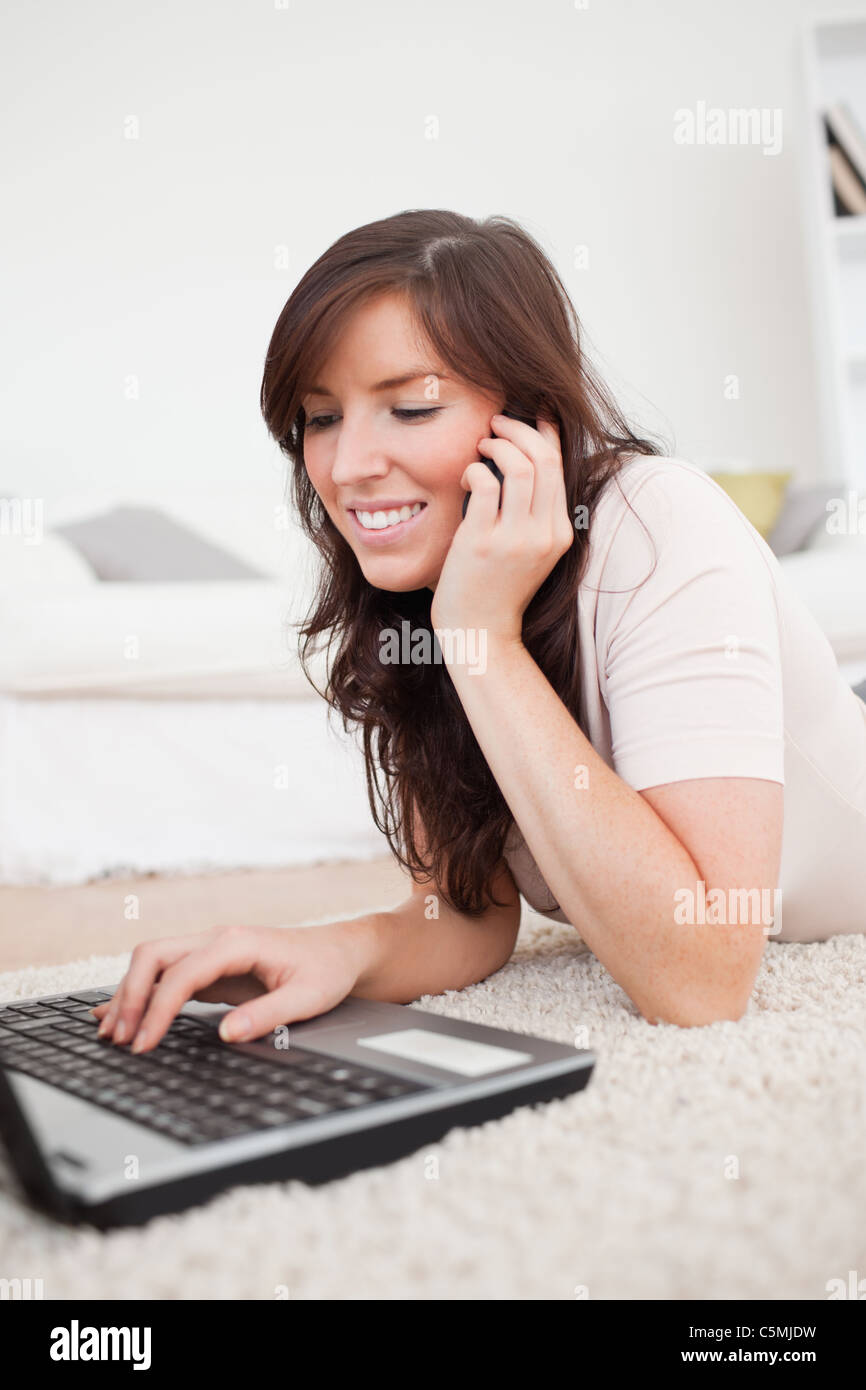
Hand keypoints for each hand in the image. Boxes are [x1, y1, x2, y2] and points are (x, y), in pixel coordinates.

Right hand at [88, 919, 375, 1052]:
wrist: (341, 951)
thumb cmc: (327, 970)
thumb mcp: (308, 997)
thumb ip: (268, 1015)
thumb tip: (226, 1033)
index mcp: (237, 943)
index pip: (181, 974)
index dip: (157, 1010)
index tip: (144, 1043)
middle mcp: (218, 940)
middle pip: (154, 956)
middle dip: (130, 995)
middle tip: (119, 1038)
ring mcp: (212, 951)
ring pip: (154, 962)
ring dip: (130, 994)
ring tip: (111, 1032)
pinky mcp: (212, 967)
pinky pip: (167, 975)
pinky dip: (143, 993)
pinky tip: (121, 1013)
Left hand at [430, 413, 573, 644]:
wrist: (480, 633)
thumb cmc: (496, 589)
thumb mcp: (528, 551)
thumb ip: (531, 513)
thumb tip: (525, 461)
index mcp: (560, 534)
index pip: (559, 467)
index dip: (545, 432)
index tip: (530, 415)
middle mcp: (544, 534)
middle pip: (544, 460)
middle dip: (519, 429)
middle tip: (496, 422)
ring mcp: (515, 539)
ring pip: (521, 467)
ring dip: (498, 445)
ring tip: (481, 445)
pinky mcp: (483, 543)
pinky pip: (485, 485)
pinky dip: (475, 469)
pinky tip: (467, 475)